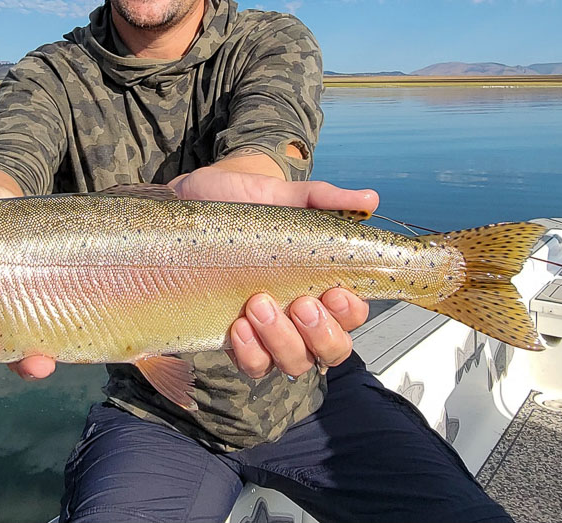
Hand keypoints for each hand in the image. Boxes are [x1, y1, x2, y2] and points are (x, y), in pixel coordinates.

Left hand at [170, 166, 376, 378]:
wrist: (192, 201)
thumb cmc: (244, 203)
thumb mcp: (282, 196)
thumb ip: (324, 199)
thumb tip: (369, 199)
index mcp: (320, 284)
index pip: (352, 314)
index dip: (350, 313)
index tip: (334, 292)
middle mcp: (300, 316)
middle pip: (330, 349)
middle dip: (320, 334)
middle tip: (299, 303)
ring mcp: (269, 332)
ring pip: (293, 363)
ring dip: (282, 341)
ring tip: (258, 304)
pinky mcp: (236, 340)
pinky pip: (253, 365)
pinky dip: (250, 352)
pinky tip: (238, 325)